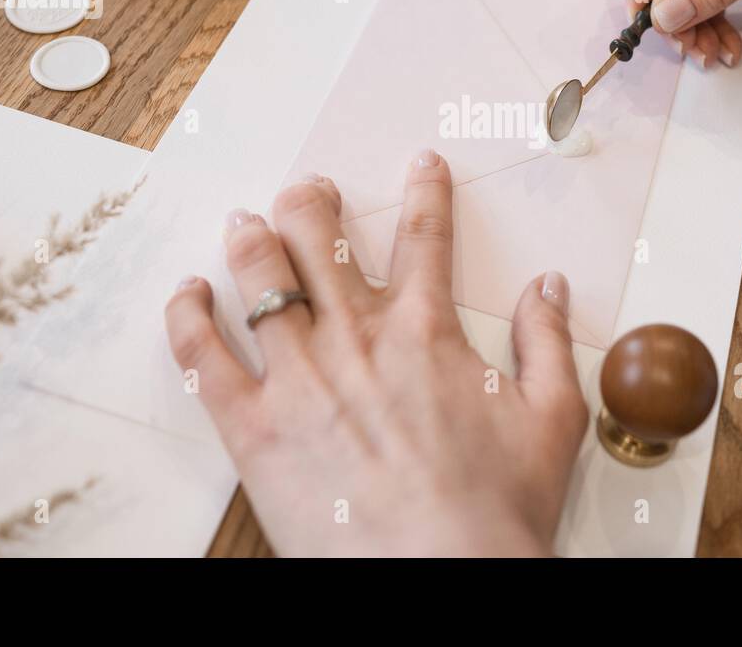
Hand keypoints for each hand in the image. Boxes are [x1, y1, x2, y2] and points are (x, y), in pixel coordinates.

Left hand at [163, 149, 587, 556]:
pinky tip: (189, 293)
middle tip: (310, 191)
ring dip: (252, 239)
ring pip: (261, 279)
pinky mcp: (253, 425)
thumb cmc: (494, 510)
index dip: (426, 191)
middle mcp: (356, 337)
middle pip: (322, 239)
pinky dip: (189, 315)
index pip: (426, 236)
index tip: (422, 166)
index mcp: (426, 329)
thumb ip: (548, 340)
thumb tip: (550, 286)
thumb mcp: (552, 417)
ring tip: (246, 222)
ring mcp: (299, 377)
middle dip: (314, 202)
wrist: (441, 576)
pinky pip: (205, 353)